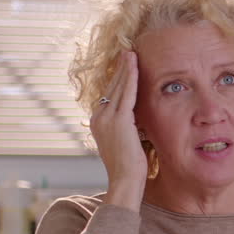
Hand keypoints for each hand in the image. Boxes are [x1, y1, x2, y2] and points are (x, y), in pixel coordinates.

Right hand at [90, 51, 147, 208]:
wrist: (124, 181)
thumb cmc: (129, 167)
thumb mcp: (125, 142)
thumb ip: (126, 129)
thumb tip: (135, 123)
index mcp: (98, 122)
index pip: (109, 95)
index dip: (118, 80)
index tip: (125, 66)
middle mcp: (98, 117)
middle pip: (112, 87)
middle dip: (121, 69)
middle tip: (128, 52)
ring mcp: (107, 118)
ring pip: (118, 87)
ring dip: (126, 68)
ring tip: (131, 52)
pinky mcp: (119, 121)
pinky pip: (126, 93)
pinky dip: (131, 77)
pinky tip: (135, 65)